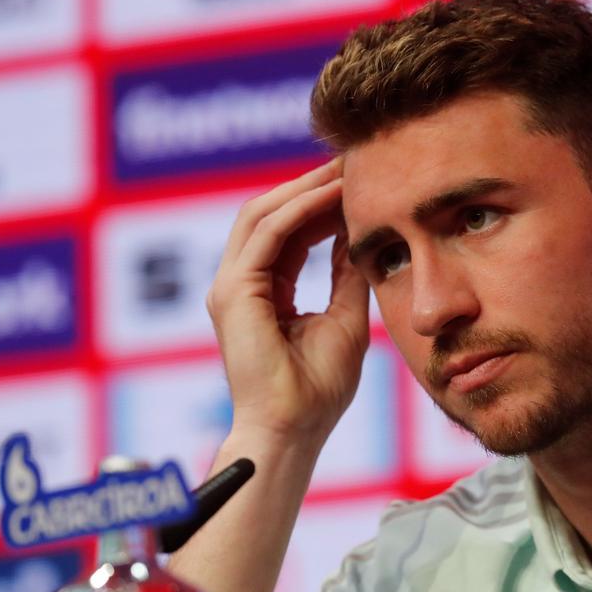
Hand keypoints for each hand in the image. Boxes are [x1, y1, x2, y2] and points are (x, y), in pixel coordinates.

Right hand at [206, 158, 370, 445]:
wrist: (293, 429)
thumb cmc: (318, 388)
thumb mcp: (346, 318)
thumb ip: (346, 275)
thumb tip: (360, 235)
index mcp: (264, 291)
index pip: (289, 231)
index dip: (320, 203)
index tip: (358, 182)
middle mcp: (241, 283)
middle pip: (272, 214)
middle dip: (311, 185)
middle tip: (352, 161)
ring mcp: (230, 287)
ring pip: (263, 215)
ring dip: (306, 189)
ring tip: (345, 169)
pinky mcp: (233, 294)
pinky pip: (266, 236)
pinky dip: (299, 211)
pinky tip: (331, 196)